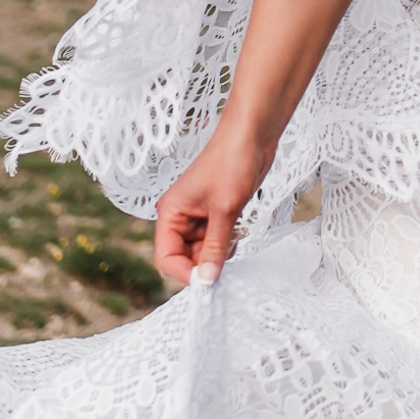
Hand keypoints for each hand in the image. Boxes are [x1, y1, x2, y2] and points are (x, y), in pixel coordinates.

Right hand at [153, 125, 271, 285]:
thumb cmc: (233, 162)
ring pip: (202, 251)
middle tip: (227, 261)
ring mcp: (197, 215)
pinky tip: (238, 232)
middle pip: (183, 257)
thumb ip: (215, 247)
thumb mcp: (225, 210)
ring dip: (218, 253)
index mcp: (170, 213)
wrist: (253, 134)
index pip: (166, 257)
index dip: (185, 273)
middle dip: (204, 263)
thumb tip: (207, 280)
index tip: (208, 283)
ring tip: (234, 237)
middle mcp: (179, 217)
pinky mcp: (215, 212)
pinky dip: (226, 243)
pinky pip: (215, 240)